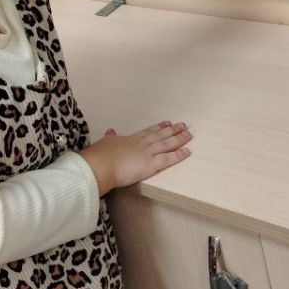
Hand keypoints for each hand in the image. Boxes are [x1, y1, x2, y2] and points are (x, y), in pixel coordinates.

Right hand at [78, 121, 192, 195]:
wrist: (99, 165)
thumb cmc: (99, 156)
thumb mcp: (104, 142)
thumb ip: (110, 137)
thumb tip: (110, 131)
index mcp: (130, 139)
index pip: (148, 132)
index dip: (159, 127)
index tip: (167, 123)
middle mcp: (141, 144)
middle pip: (161, 135)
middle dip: (173, 130)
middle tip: (183, 125)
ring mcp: (147, 153)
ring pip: (167, 144)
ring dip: (179, 138)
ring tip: (189, 134)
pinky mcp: (151, 164)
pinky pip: (168, 159)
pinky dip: (179, 155)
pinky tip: (188, 151)